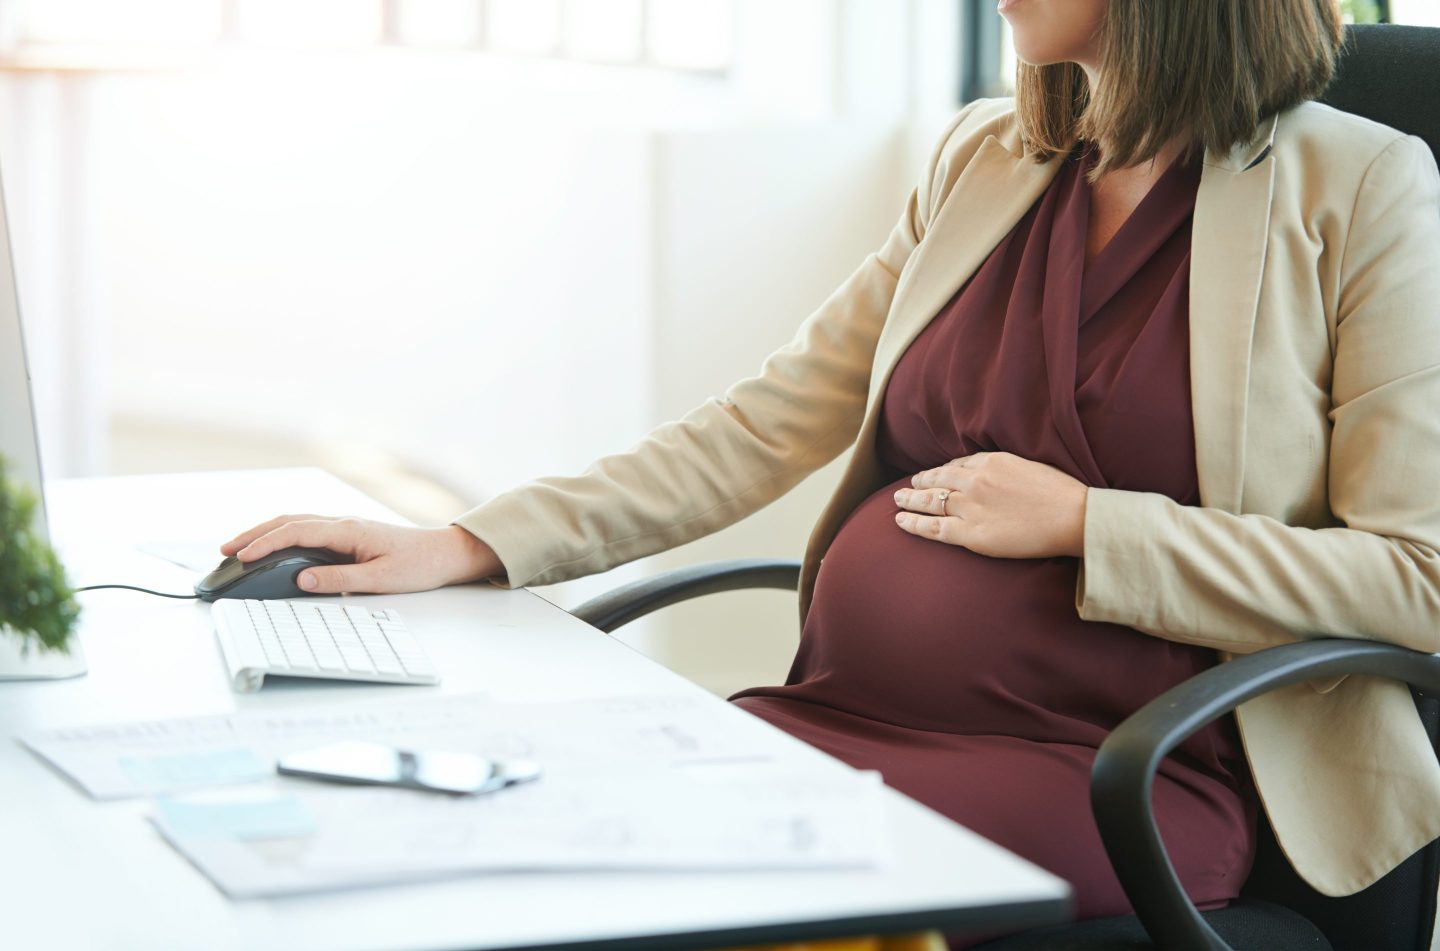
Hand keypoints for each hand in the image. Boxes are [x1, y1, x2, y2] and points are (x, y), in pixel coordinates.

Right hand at [220, 515, 502, 593]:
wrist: (443, 553)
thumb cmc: (417, 566)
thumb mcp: (380, 579)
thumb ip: (339, 580)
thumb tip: (301, 579)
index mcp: (348, 530)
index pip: (297, 532)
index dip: (265, 543)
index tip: (240, 556)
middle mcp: (342, 523)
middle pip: (289, 522)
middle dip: (254, 534)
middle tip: (224, 550)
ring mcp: (343, 526)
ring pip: (295, 523)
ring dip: (265, 532)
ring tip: (238, 548)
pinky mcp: (346, 534)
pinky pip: (306, 530)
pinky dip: (282, 535)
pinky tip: (271, 545)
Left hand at [892, 452, 1087, 558]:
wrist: (1073, 517)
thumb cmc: (1062, 494)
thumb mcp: (1030, 466)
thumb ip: (1007, 468)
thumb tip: (994, 472)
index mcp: (992, 461)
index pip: (958, 464)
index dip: (943, 471)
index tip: (936, 475)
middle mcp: (975, 480)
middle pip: (938, 479)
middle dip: (920, 482)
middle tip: (907, 485)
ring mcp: (971, 506)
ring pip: (930, 501)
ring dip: (910, 499)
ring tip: (897, 500)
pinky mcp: (971, 534)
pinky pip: (933, 527)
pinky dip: (913, 523)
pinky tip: (900, 521)